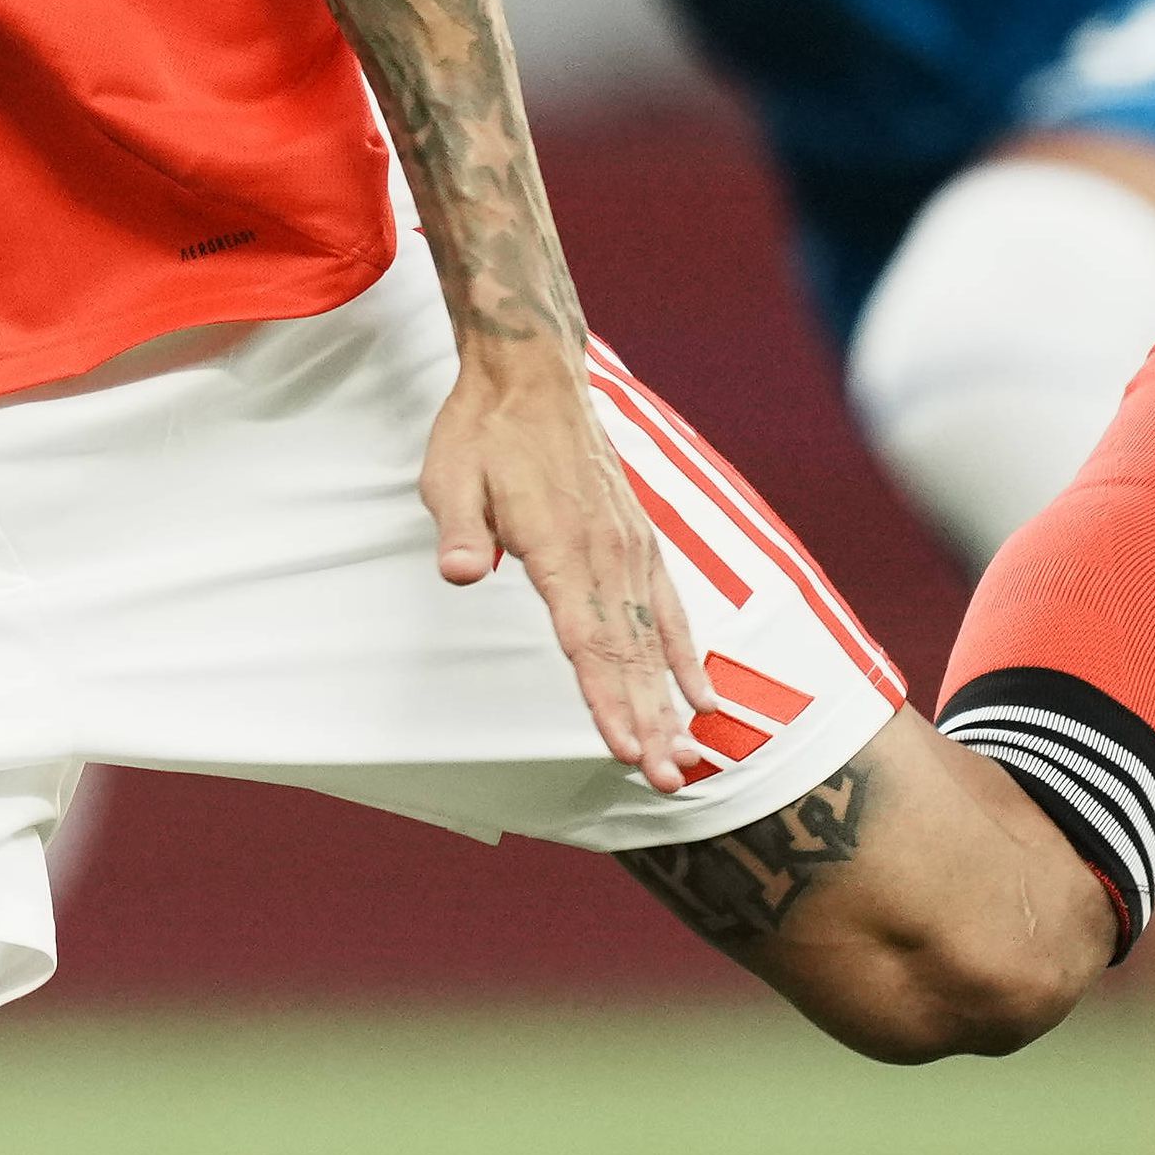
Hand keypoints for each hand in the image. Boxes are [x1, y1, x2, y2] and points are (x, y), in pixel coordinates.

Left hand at [430, 347, 704, 794]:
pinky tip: (702, 696)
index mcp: (560, 546)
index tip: (624, 751)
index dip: (607, 700)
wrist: (532, 375)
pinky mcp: (639, 542)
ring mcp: (629, 548)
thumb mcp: (451, 477)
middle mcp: (606, 553)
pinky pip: (669, 608)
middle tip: (669, 779)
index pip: (586, 640)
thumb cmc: (483, 434)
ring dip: (670, 703)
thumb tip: (460, 573)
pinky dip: (686, 654)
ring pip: (654, 640)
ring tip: (691, 757)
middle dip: (649, 722)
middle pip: (630, 654)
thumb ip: (462, 530)